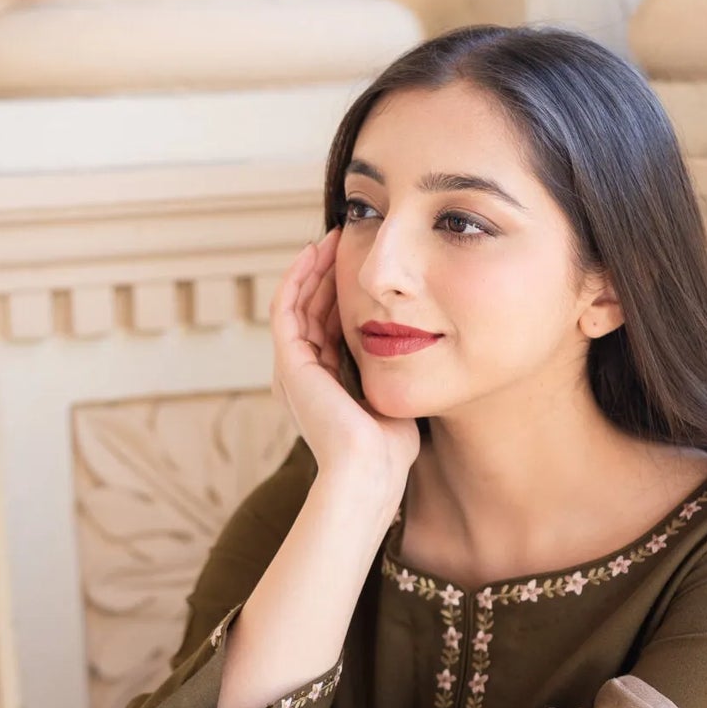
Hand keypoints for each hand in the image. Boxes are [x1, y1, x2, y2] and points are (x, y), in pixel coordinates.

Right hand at [271, 227, 420, 500]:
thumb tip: (420, 345)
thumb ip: (394, 371)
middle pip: (310, 309)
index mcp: (324, 383)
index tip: (362, 264)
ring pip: (297, 303)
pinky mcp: (289, 362)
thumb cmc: (389, 447)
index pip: (328, 325)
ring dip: (312, 268)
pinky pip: (286, 307)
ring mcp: (293, 368)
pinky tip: (315, 253)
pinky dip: (297, 277)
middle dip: (326, 273)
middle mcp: (303, 374)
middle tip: (345, 239)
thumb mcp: (393, 395)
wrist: (369, 469)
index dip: (341, 292)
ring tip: (332, 238)